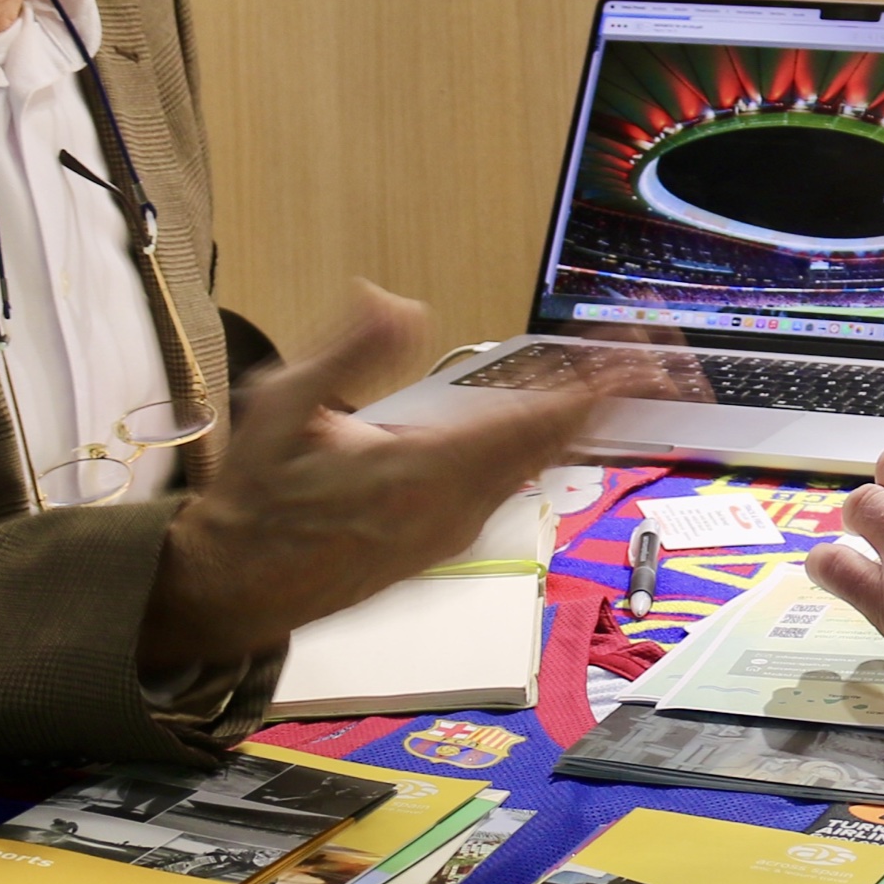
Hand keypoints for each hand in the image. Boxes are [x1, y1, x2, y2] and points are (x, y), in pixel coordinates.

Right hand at [137, 286, 590, 671]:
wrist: (240, 584)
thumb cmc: (259, 495)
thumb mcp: (285, 406)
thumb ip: (350, 351)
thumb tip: (398, 300)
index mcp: (422, 469)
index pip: (532, 424)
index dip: (591, 390)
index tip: (635, 359)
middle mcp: (453, 509)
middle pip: (552, 446)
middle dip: (601, 398)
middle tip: (644, 355)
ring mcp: (455, 533)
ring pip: (534, 469)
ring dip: (571, 423)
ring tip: (605, 376)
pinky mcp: (448, 546)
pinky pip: (509, 489)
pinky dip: (536, 450)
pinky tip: (544, 420)